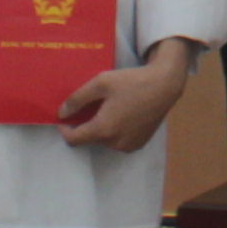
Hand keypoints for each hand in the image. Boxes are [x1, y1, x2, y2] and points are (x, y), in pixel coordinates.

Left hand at [60, 43, 196, 151]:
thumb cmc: (132, 81)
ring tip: (111, 108)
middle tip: (94, 105)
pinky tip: (123, 114)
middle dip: (86, 125)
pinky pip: (119, 141)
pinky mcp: (139, 144)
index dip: (64, 129)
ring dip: (102, 128)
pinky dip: (116, 131)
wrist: (165, 85)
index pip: (73, 140)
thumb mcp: (101, 83)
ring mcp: (128, 146)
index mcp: (103, 130)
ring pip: (105, 140)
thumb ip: (77, 99)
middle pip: (90, 139)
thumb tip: (61, 113)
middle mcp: (115, 143)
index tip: (65, 117)